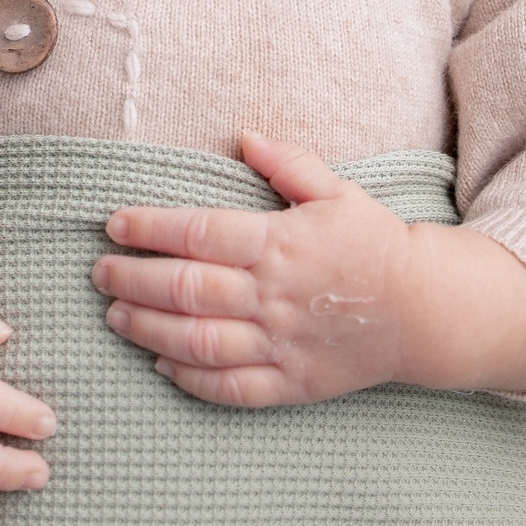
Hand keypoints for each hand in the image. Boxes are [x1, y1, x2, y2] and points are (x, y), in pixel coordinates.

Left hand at [94, 133, 525, 406]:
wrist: (425, 311)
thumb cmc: (374, 243)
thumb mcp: (338, 191)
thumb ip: (288, 164)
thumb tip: (243, 138)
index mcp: (281, 242)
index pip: (199, 233)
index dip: (149, 228)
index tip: (114, 224)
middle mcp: (275, 295)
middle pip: (186, 288)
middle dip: (133, 278)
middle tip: (99, 271)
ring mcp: (281, 344)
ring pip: (198, 341)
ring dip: (148, 329)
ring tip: (115, 314)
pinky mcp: (291, 384)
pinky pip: (230, 388)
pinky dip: (190, 380)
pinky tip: (162, 366)